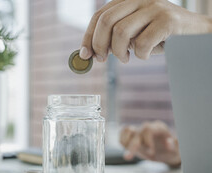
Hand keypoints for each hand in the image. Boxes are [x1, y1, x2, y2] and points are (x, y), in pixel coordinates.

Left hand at [79, 0, 211, 62]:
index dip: (88, 36)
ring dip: (119, 52)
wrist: (195, 34)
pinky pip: (142, 43)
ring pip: (121, 32)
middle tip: (102, 59)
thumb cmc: (161, 35)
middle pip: (106, 21)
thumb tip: (90, 52)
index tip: (85, 54)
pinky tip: (145, 55)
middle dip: (99, 44)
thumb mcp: (134, 33)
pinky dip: (140, 55)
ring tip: (126, 58)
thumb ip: (114, 37)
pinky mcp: (168, 20)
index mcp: (129, 0)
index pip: (100, 15)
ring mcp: (154, 7)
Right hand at [120, 121, 180, 166]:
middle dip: (132, 146)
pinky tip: (126, 149)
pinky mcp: (132, 136)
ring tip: (128, 155)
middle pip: (136, 131)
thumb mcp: (177, 151)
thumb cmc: (172, 151)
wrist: (166, 153)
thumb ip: (174, 145)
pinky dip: (122, 140)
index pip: (148, 129)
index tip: (150, 152)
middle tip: (127, 158)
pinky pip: (122, 133)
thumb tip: (169, 142)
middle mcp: (148, 128)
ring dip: (126, 143)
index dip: (147, 141)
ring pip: (127, 130)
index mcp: (159, 128)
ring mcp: (139, 131)